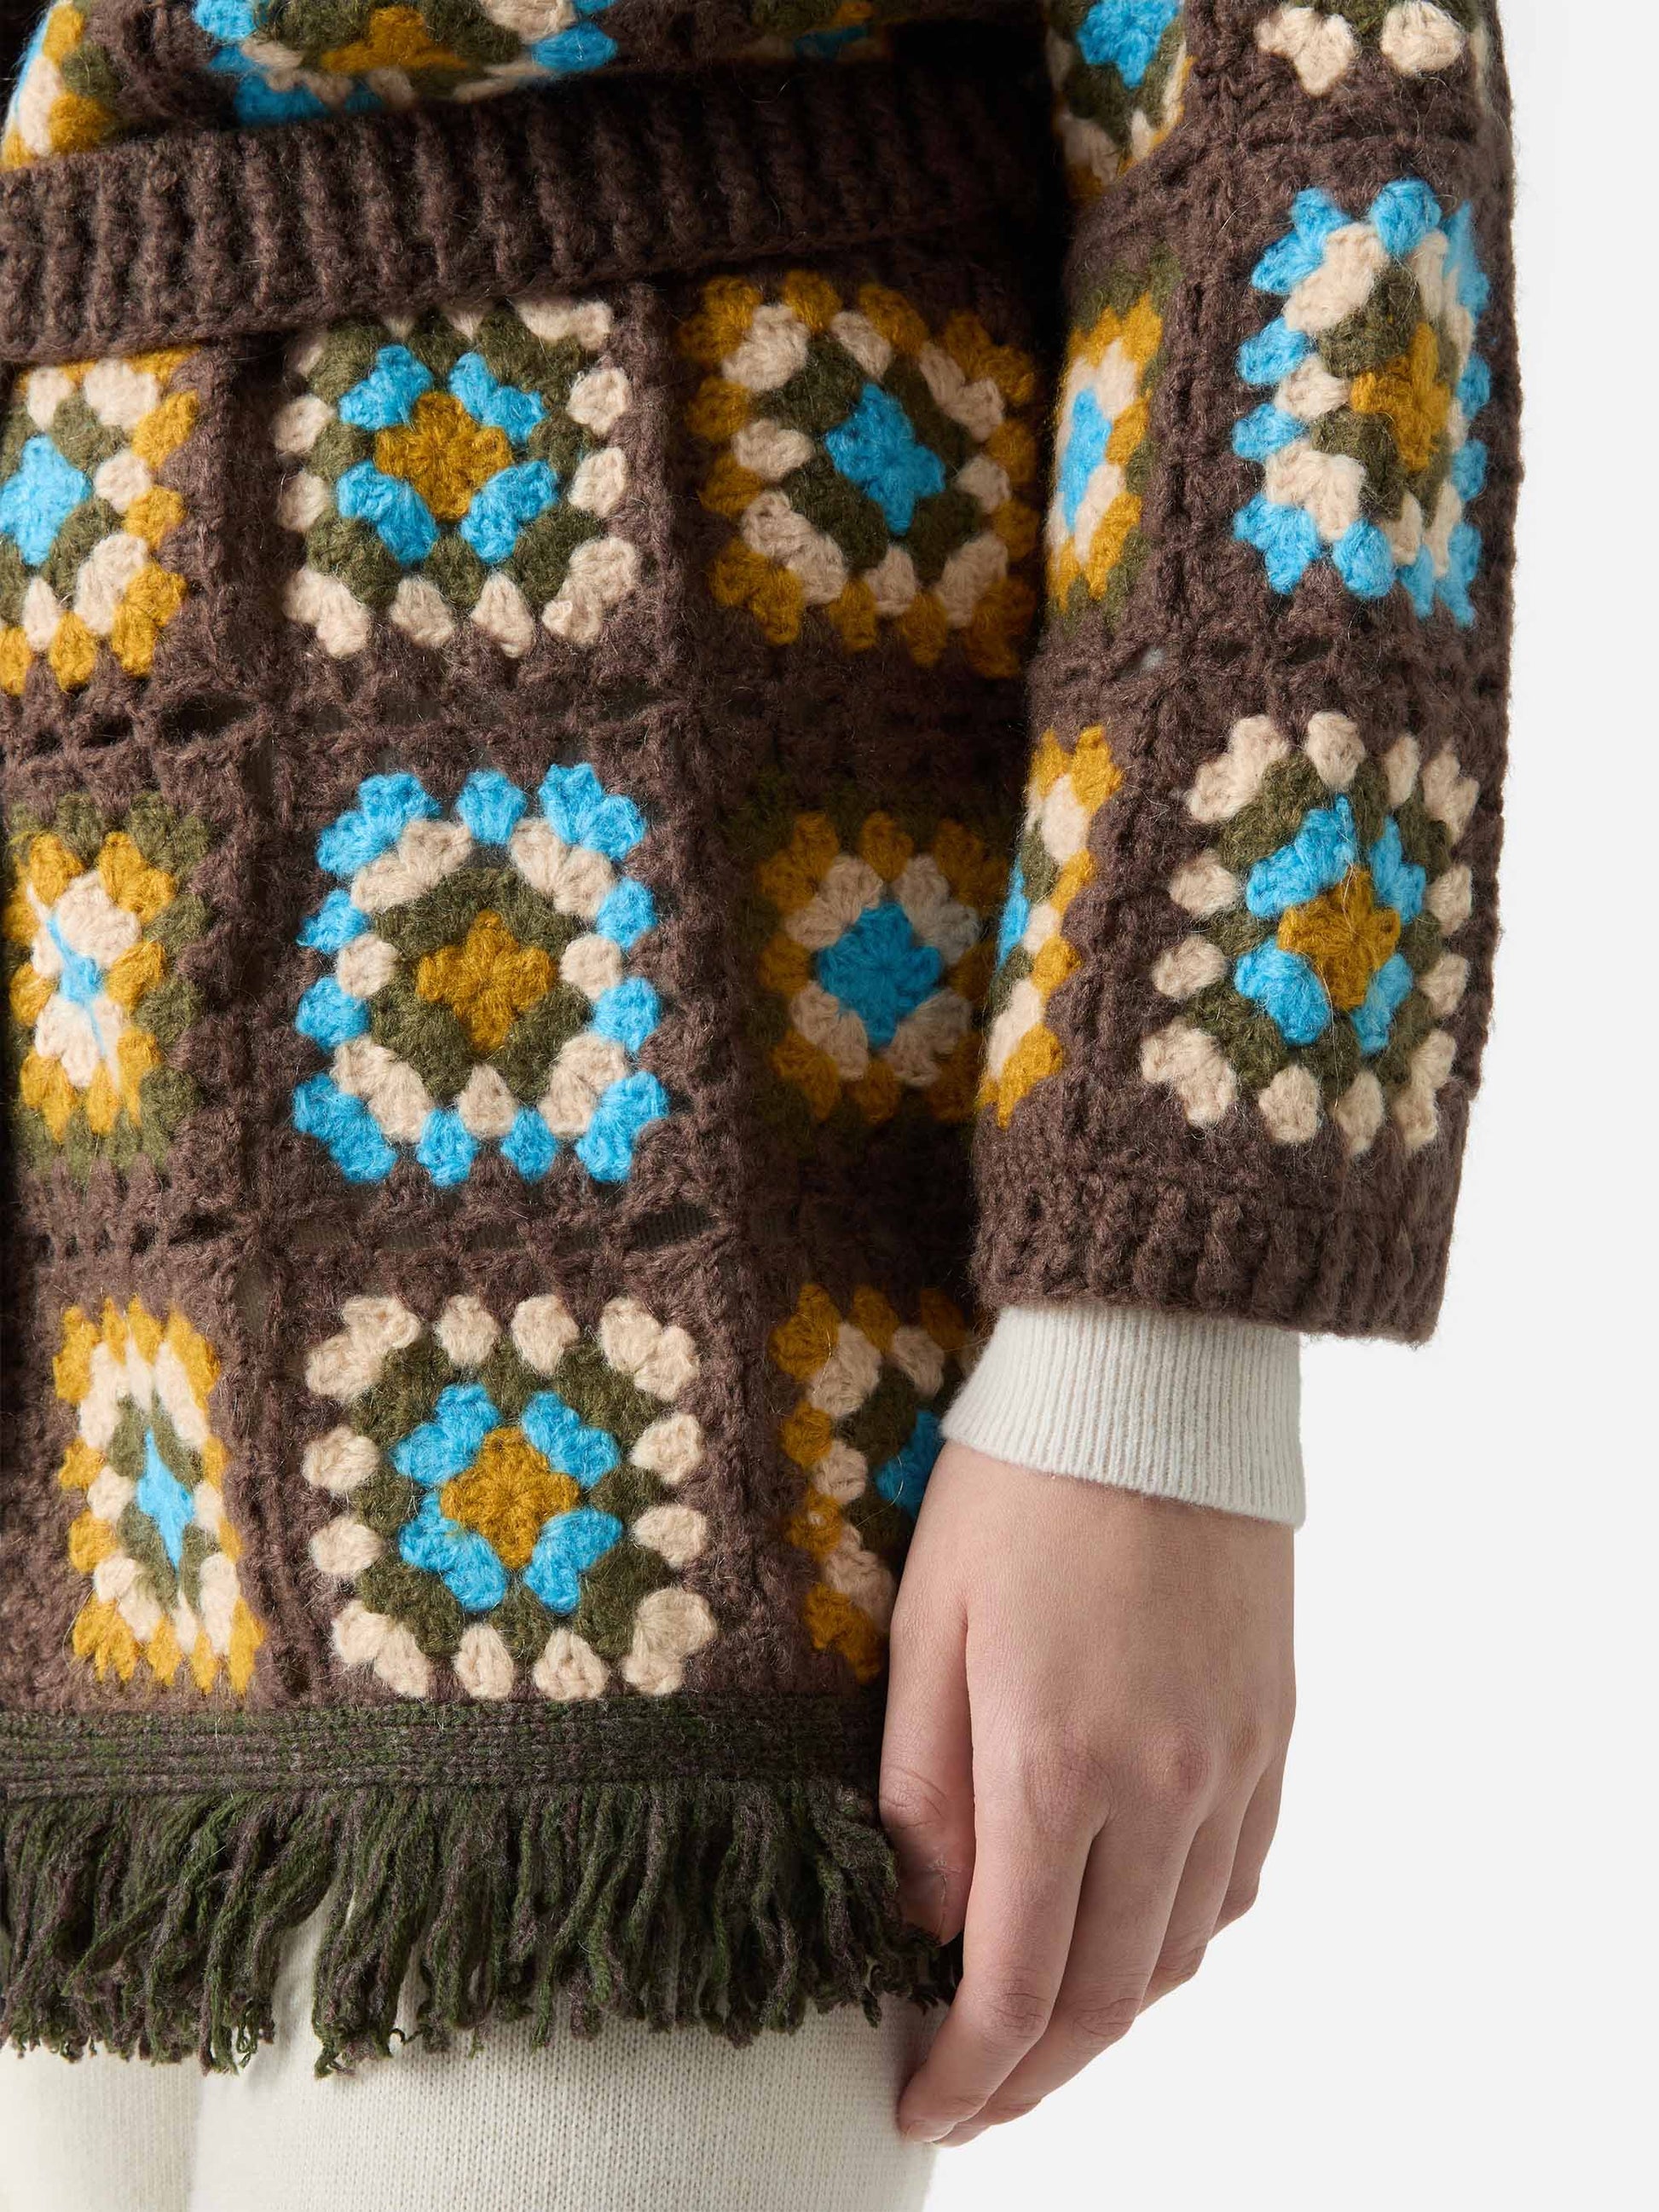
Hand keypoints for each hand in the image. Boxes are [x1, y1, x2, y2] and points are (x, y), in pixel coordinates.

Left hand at [882, 1442, 1294, 2144]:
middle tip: (974, 2100)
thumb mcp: (928, 1624)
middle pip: (1108, 1995)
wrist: (1153, 1381)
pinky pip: (1237, 1880)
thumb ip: (920, 1786)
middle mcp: (1162, 1784)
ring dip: (1110, 2018)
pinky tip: (1134, 1935)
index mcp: (1056, 1760)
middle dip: (1035, 2073)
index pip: (1016, 1981)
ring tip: (1042, 2032)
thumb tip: (918, 1918)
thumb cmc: (1017, 1486)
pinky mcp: (1273, 1728)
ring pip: (1180, 1952)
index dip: (968, 2069)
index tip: (924, 2110)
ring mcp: (1232, 1762)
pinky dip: (1181, 1939)